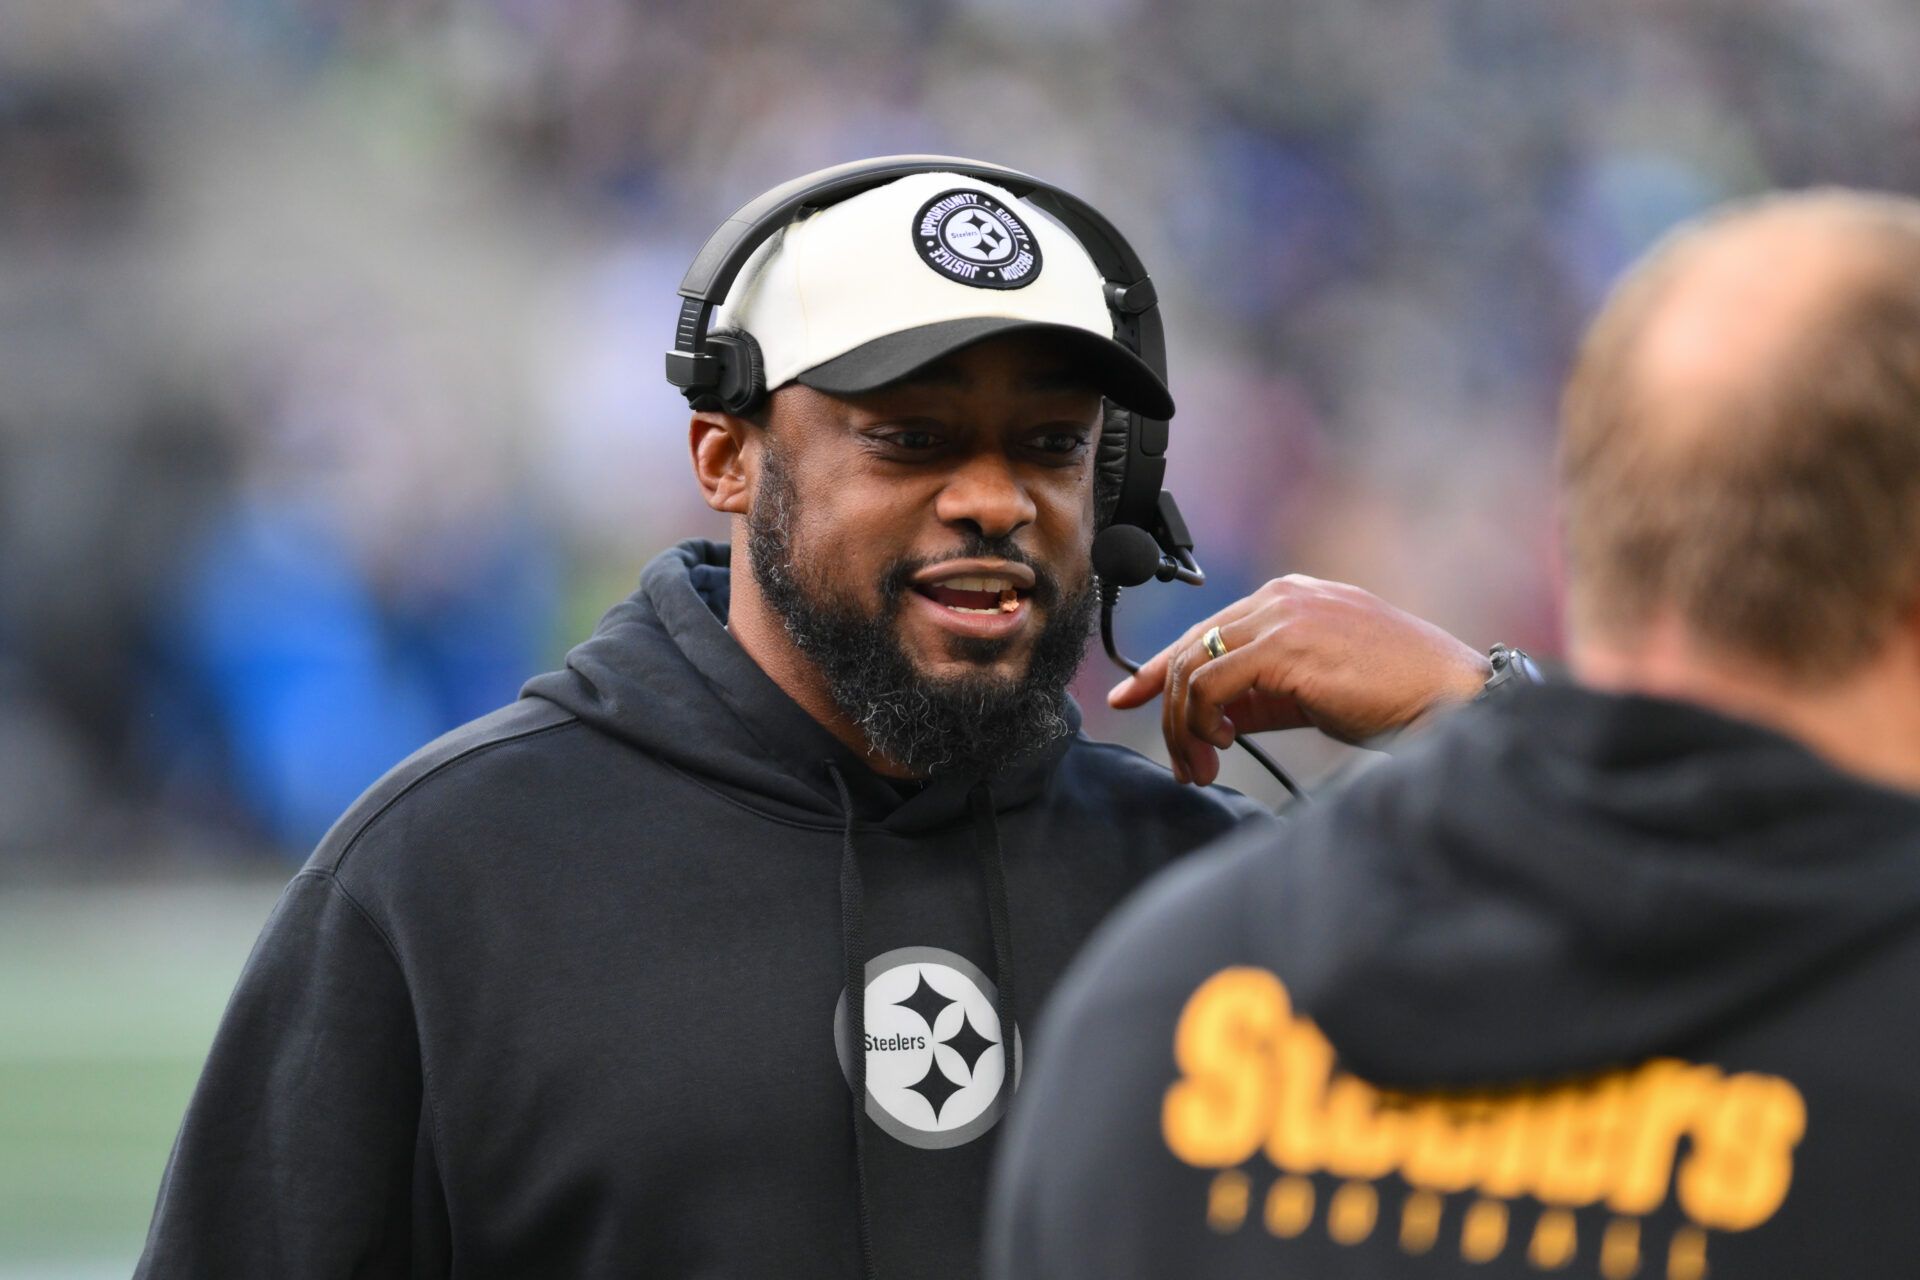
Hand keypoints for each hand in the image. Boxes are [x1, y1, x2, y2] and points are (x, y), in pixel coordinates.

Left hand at [1107, 575, 1491, 784]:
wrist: (1448, 697)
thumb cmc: (1395, 695)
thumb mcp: (1313, 690)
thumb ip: (1262, 694)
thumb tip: (1213, 719)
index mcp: (1290, 598)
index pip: (1206, 631)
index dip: (1161, 668)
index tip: (1129, 697)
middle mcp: (1281, 597)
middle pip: (1191, 648)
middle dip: (1169, 710)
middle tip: (1182, 764)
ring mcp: (1282, 616)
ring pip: (1195, 667)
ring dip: (1185, 727)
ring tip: (1201, 768)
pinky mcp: (1284, 646)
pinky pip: (1212, 684)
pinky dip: (1202, 720)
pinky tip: (1220, 747)